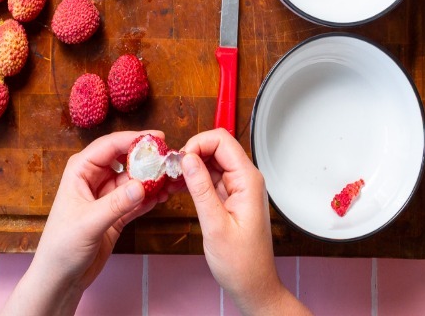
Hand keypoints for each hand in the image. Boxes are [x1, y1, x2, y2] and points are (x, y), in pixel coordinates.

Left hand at [1, 131, 165, 315]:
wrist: (60, 278)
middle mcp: (94, 178)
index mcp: (80, 171)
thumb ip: (116, 204)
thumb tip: (142, 186)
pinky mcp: (116, 213)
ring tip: (173, 179)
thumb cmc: (62, 247)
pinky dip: (151, 197)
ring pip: (134, 179)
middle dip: (147, 158)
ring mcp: (106, 196)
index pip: (109, 146)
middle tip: (170, 159)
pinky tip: (165, 196)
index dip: (134, 139)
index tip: (158, 138)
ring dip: (153, 179)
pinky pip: (137, 199)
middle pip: (125, 159)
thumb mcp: (89, 223)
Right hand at [181, 128, 311, 315]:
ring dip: (191, 166)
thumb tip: (188, 159)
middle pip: (216, 147)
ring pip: (211, 161)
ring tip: (172, 180)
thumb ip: (201, 189)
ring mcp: (238, 187)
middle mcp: (246, 179)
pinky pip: (210, 178)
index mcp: (248, 180)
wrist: (252, 284)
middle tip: (172, 169)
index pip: (222, 140)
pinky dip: (194, 179)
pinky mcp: (230, 197)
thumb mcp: (215, 225)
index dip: (198, 143)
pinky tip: (180, 187)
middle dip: (192, 153)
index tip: (180, 159)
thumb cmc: (241, 262)